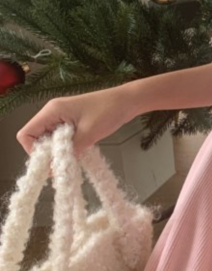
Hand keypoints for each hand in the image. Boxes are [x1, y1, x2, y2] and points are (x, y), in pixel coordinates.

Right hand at [16, 87, 132, 157]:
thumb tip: (55, 169)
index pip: (26, 134)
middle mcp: (52, 113)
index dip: (33, 151)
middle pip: (36, 138)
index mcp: (52, 111)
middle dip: (46, 154)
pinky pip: (60, 139)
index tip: (50, 161)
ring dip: (58, 152)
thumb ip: (70, 151)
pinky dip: (66, 148)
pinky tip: (78, 153)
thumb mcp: (88, 134)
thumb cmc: (108, 111)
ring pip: (49, 140)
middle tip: (62, 164)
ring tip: (73, 159)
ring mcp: (62, 117)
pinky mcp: (71, 122)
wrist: (127, 101)